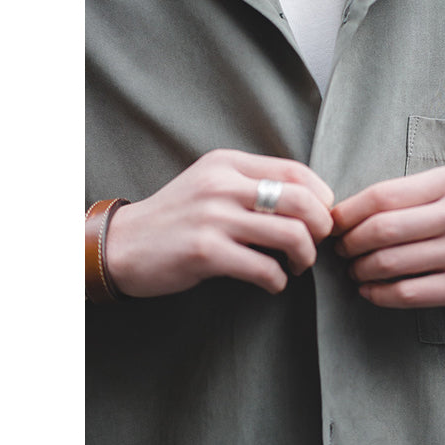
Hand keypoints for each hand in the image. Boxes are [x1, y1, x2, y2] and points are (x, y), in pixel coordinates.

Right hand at [105, 149, 334, 297]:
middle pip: (302, 200)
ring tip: (298, 265)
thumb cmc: (177, 216)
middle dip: (321, 226)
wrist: (122, 244)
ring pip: (290, 234)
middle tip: (317, 243)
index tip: (321, 217)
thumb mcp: (212, 183)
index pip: (296, 171)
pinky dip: (278, 280)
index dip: (321, 197)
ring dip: (306, 256)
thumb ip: (252, 183)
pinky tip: (273, 282)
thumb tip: (309, 201)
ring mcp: (213, 218)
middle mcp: (223, 184)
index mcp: (228, 163)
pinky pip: (264, 268)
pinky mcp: (205, 253)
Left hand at [331, 166, 444, 309]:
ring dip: (360, 270)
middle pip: (382, 230)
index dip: (348, 213)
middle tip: (341, 251)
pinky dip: (378, 294)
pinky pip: (408, 293)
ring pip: (391, 263)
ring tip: (354, 270)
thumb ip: (410, 194)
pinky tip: (370, 291)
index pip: (382, 196)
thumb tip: (349, 214)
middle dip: (350, 244)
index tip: (334, 224)